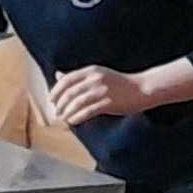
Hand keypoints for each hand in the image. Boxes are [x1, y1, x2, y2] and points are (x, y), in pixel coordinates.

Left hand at [44, 64, 161, 127]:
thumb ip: (78, 76)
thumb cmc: (119, 83)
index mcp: (91, 70)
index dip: (56, 90)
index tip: (51, 100)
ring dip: (67, 112)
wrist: (142, 88)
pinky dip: (77, 117)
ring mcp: (102, 90)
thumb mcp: (97, 74)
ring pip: (77, 103)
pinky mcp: (108, 102)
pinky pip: (88, 111)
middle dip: (60, 104)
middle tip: (57, 113)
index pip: (67, 80)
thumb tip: (57, 75)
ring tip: (64, 119)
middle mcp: (95, 79)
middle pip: (70, 92)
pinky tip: (73, 121)